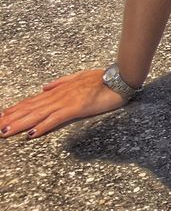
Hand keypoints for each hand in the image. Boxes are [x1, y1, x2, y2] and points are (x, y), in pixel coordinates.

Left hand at [1, 68, 125, 139]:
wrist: (119, 77)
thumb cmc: (103, 77)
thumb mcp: (79, 76)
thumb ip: (61, 82)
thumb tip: (45, 87)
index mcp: (58, 90)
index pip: (32, 101)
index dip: (15, 109)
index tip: (1, 116)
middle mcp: (58, 96)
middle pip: (29, 109)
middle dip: (10, 118)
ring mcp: (66, 102)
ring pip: (37, 114)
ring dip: (19, 124)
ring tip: (4, 131)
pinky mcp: (76, 108)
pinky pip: (55, 119)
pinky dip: (42, 126)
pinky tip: (31, 134)